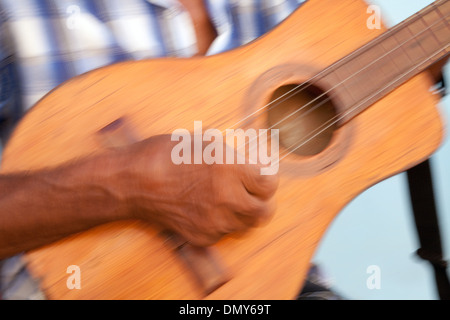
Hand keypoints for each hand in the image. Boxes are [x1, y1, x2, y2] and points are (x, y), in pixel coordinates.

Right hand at [111, 134, 278, 245]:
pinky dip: (221, 223)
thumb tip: (250, 164)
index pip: (269, 184)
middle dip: (262, 201)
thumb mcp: (204, 143)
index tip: (264, 177)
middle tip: (255, 194)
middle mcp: (227, 198)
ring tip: (229, 201)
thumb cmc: (164, 155)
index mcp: (230, 169)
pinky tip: (208, 210)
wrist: (133, 182)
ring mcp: (214, 221)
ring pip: (245, 225)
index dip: (268, 179)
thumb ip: (232, 157)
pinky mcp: (201, 236)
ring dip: (243, 213)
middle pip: (263, 211)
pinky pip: (222, 233)